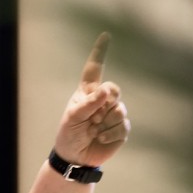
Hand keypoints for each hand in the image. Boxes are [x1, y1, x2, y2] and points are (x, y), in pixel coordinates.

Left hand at [51, 33, 129, 168]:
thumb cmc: (69, 134)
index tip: (105, 35)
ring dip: (104, 123)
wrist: (75, 157)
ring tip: (93, 130)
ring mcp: (113, 114)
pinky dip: (109, 133)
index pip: (94, 69)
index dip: (100, 52)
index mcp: (88, 92)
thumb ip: (88, 103)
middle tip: (93, 117)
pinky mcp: (121, 129)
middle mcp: (102, 100)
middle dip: (106, 101)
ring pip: (119, 110)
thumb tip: (106, 91)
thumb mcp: (72, 118)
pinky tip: (99, 138)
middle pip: (113, 89)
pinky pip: (122, 126)